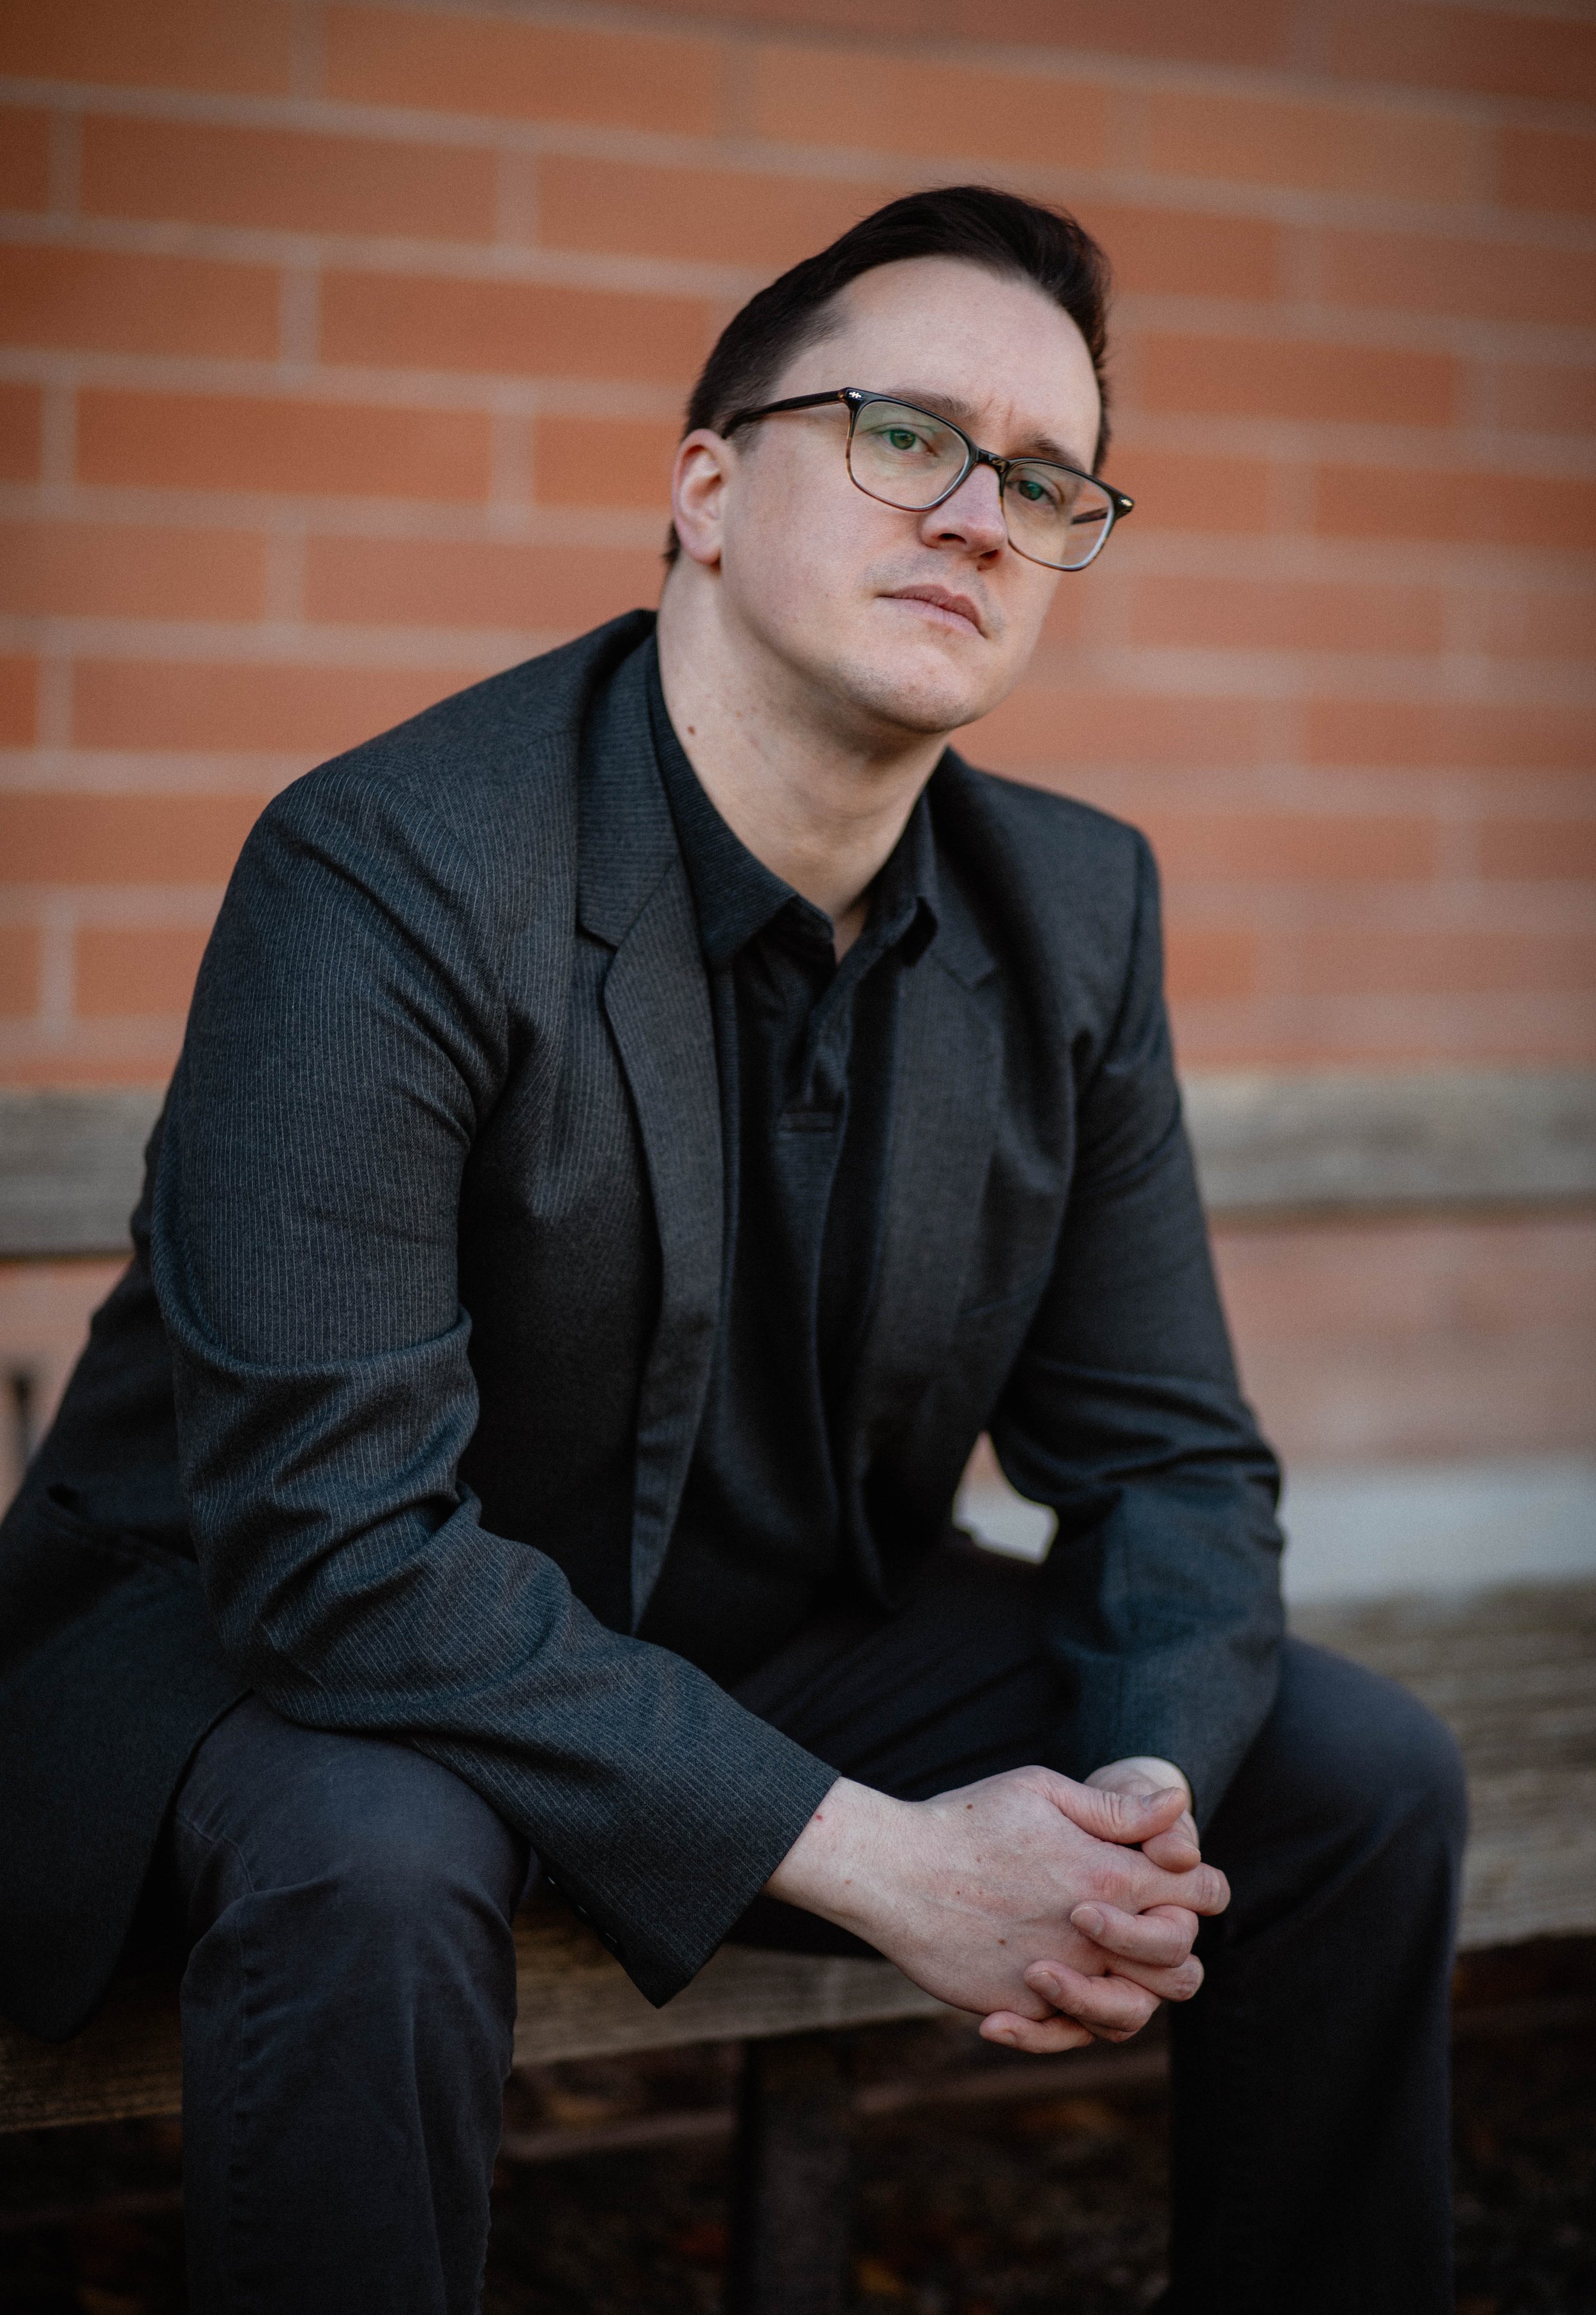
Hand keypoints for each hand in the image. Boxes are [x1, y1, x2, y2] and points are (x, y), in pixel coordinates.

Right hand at [763, 1767, 1227, 2055]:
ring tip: (1096, 1962)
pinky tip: (1042, 1987)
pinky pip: (1070, 2036)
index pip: (1203, 1891)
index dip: (1202, 1883)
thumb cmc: (967, 1821)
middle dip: (1174, 1939)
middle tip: (1138, 1919)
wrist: (894, 1872)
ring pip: (1135, 2013)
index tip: (1179, 1877)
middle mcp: (1097, 1937)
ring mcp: (1061, 1979)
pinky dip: (1067, 2023)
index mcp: (1111, 1874)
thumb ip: (1115, 1807)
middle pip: (1183, 1963)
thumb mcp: (1041, 1791)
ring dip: (1129, 1991)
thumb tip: (1180, 1807)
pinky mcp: (1023, 2009)